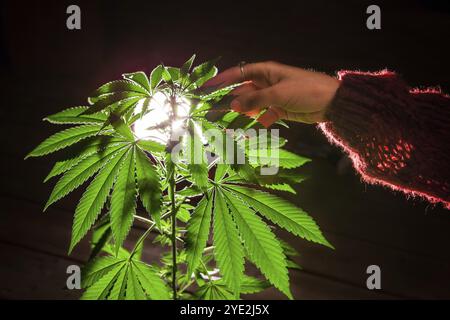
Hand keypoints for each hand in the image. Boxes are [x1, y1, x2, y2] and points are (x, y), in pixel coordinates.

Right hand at [205, 61, 339, 126]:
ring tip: (228, 126)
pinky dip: (257, 123)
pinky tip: (249, 132)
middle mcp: (266, 83)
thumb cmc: (305, 90)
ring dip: (242, 114)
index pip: (238, 74)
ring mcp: (272, 97)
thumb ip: (255, 100)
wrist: (331, 103)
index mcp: (265, 72)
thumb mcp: (278, 94)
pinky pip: (262, 116)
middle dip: (230, 101)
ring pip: (251, 105)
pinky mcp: (279, 110)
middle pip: (243, 91)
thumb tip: (232, 105)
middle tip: (214, 113)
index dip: (221, 80)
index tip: (206, 88)